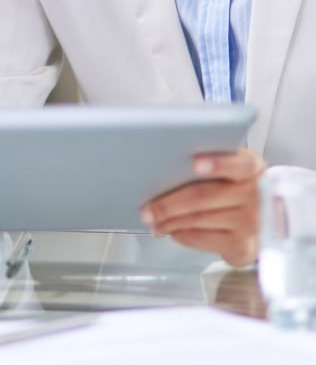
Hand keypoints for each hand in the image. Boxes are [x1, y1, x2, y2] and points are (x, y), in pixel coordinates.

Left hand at [141, 149, 264, 266]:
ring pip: (198, 219)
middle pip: (203, 196)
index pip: (239, 163)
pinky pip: (203, 239)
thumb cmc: (233, 187)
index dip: (217, 163)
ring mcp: (251, 222)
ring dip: (169, 222)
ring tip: (153, 221)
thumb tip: (166, 163)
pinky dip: (182, 235)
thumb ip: (207, 162)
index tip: (195, 164)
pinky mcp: (243, 245)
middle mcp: (256, 194)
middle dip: (168, 204)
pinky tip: (172, 231)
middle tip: (147, 209)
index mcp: (251, 167)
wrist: (261, 222)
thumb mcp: (228, 168)